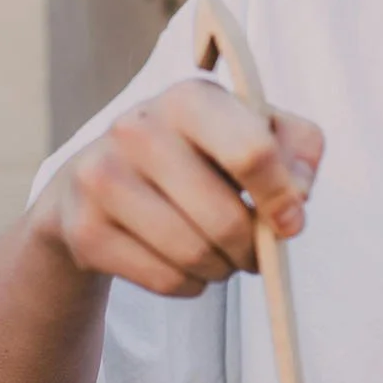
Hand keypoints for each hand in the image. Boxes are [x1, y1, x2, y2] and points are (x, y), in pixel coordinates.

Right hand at [32, 79, 324, 296]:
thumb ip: (297, 150)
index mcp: (190, 99)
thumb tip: (297, 198)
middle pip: (225, 219)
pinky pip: (165, 280)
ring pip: (194, 254)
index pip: (252, 153)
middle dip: (251, 248)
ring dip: (221, 268)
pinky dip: (189, 284)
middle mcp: (137, 128)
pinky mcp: (85, 230)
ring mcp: (102, 178)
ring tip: (219, 254)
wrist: (96, 182)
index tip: (289, 222)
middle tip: (252, 250)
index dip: (281, 198)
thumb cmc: (197, 155)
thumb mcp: (253, 132)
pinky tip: (182, 262)